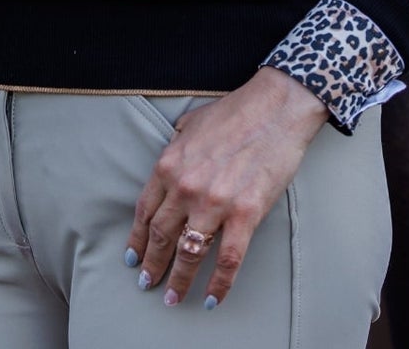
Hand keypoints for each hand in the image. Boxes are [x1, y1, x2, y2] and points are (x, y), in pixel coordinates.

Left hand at [126, 67, 328, 309]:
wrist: (275, 108)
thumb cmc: (235, 111)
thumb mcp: (191, 122)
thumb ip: (176, 144)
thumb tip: (171, 156)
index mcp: (170, 164)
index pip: (146, 211)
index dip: (137, 239)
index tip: (133, 258)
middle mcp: (186, 187)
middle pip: (162, 237)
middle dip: (152, 265)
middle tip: (147, 283)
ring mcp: (215, 203)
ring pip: (190, 253)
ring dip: (178, 279)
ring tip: (172, 297)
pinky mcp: (246, 214)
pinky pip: (228, 260)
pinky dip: (219, 284)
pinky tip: (213, 299)